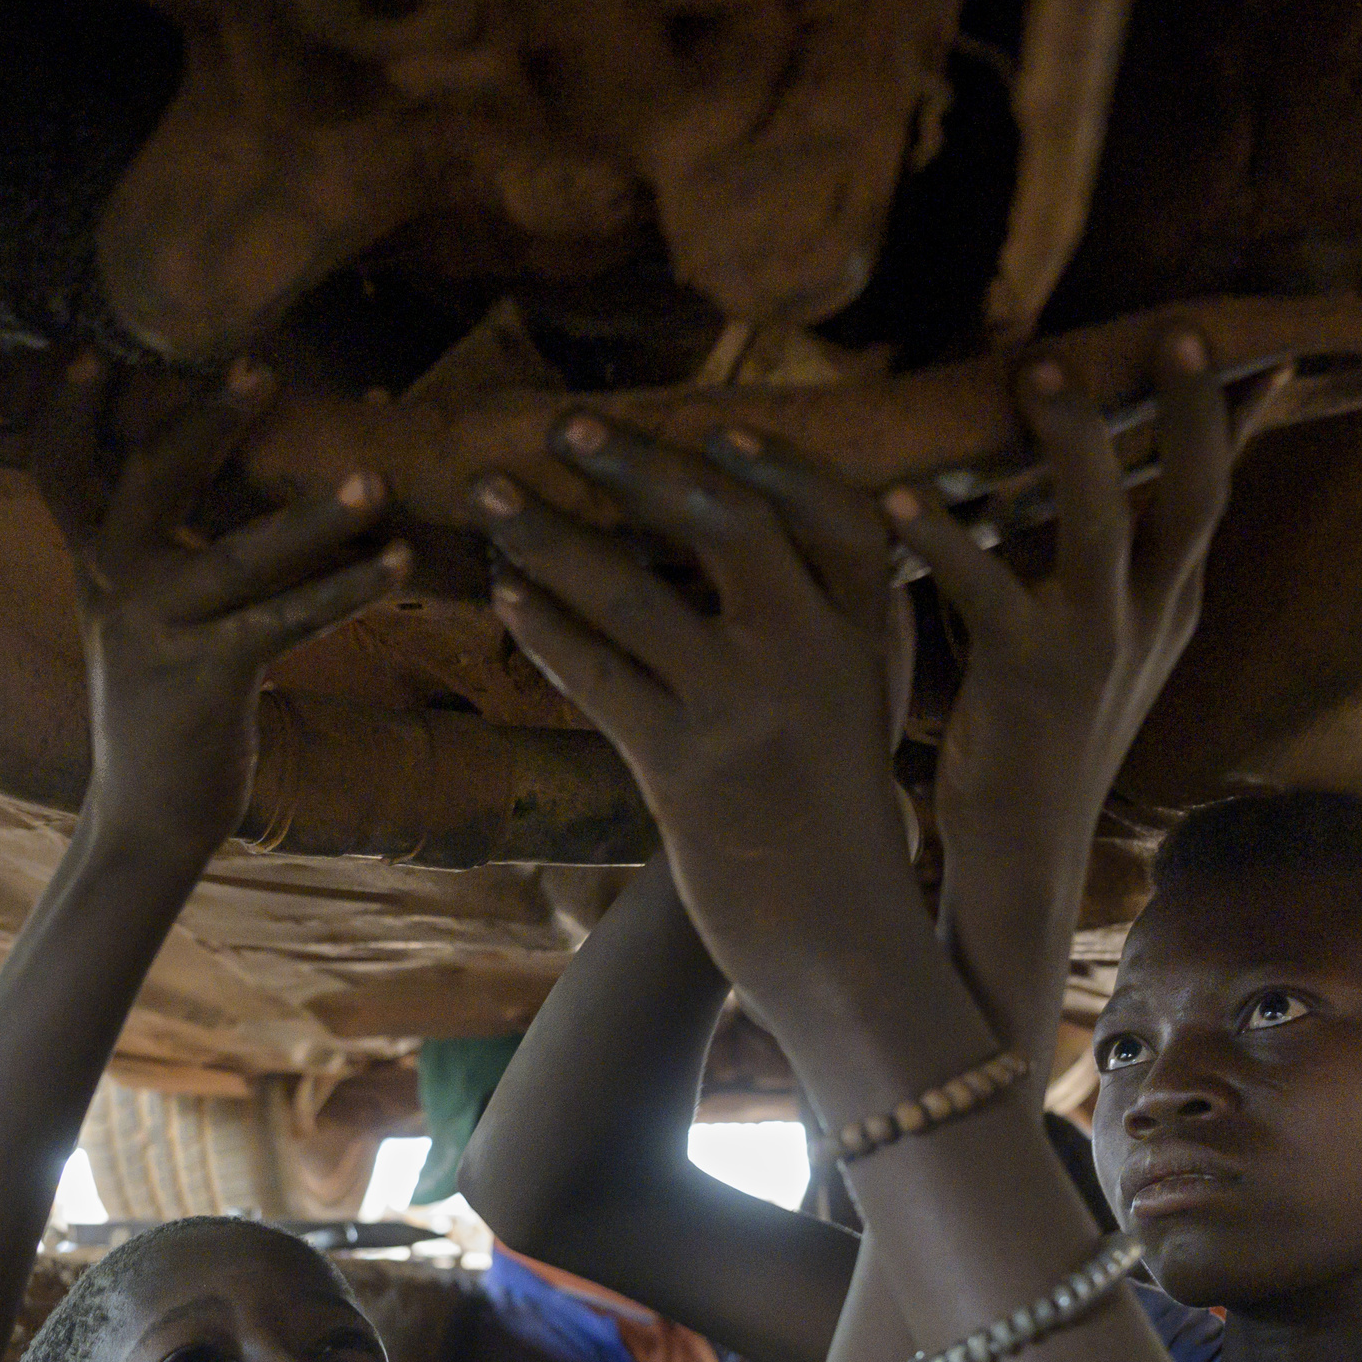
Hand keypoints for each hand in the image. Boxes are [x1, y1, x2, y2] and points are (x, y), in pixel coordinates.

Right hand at [29, 352, 409, 858]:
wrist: (149, 813)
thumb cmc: (168, 708)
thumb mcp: (143, 622)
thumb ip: (171, 553)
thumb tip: (256, 481)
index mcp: (92, 565)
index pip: (59, 472)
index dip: (68, 413)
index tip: (91, 351)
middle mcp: (112, 586)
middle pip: (152, 479)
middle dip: (209, 420)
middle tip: (264, 368)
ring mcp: (155, 630)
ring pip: (242, 553)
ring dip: (316, 515)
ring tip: (375, 477)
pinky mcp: (208, 676)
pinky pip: (289, 620)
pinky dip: (348, 590)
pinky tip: (400, 563)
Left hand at [477, 413, 921, 989]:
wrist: (840, 938)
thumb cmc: (838, 814)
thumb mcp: (863, 703)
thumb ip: (830, 621)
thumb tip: (752, 536)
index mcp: (868, 632)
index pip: (833, 514)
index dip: (776, 462)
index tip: (715, 423)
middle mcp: (812, 655)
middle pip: (727, 525)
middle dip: (639, 465)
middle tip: (565, 424)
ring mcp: (746, 708)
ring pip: (634, 596)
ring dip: (552, 537)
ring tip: (493, 496)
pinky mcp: (683, 767)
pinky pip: (597, 676)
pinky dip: (546, 629)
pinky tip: (505, 597)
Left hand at [885, 328, 1278, 878]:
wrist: (1021, 856)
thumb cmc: (1042, 736)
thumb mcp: (1098, 646)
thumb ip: (1110, 565)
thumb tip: (1110, 484)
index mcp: (1167, 607)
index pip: (1213, 495)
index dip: (1236, 421)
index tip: (1268, 348)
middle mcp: (1147, 622)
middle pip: (1192, 498)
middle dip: (1188, 411)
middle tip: (1176, 330)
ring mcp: (1092, 651)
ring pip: (1099, 526)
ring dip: (1072, 442)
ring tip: (1035, 369)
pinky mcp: (1024, 681)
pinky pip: (985, 591)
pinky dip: (944, 540)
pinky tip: (901, 499)